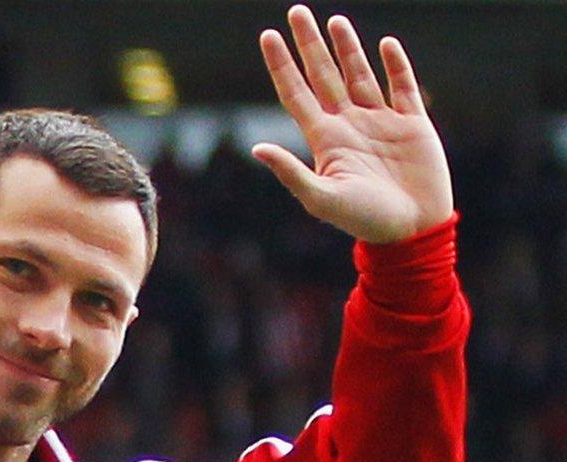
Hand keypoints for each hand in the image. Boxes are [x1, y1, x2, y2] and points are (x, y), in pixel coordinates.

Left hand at [252, 5, 452, 242]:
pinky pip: (403, 87)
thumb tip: (257, 147)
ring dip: (348, 48)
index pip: (296, 92)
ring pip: (360, 75)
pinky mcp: (413, 125)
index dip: (282, 65)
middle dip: (310, 44)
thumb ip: (291, 172)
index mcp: (325, 139)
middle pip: (324, 75)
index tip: (267, 36)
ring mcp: (380, 122)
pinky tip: (385, 43)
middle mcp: (349, 124)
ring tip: (334, 21)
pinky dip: (395, 65)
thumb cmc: (364, 221)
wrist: (411, 231)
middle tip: (296, 12)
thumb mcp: (321, 198)